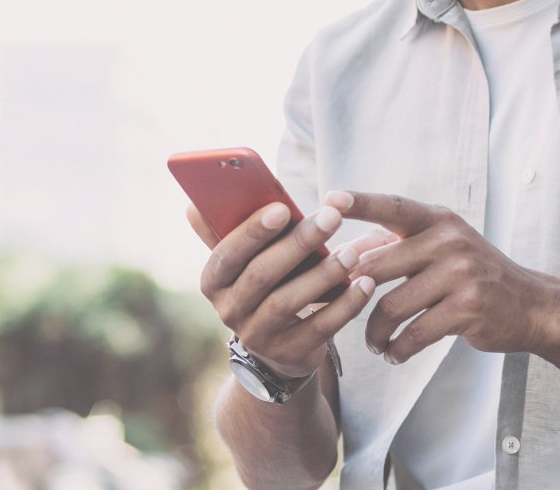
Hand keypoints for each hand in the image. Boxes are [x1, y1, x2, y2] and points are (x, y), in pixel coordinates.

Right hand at [190, 200, 391, 379]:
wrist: (276, 349)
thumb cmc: (263, 285)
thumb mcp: (243, 262)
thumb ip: (226, 231)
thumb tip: (194, 205)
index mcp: (213, 281)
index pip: (227, 254)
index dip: (253, 231)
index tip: (283, 208)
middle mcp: (229, 311)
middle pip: (262, 275)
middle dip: (298, 243)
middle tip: (331, 217)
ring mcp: (259, 336)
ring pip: (290, 301)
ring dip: (323, 274)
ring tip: (352, 251)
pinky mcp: (290, 353)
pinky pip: (320, 327)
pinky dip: (345, 305)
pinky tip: (365, 284)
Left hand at [333, 190, 559, 363]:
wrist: (532, 305)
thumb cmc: (471, 274)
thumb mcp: (441, 247)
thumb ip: (397, 245)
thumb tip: (342, 250)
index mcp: (437, 220)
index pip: (392, 207)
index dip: (359, 202)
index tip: (328, 198)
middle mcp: (448, 241)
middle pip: (376, 266)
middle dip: (350, 293)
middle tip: (339, 310)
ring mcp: (460, 274)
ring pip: (391, 306)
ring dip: (374, 331)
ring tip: (373, 342)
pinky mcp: (468, 309)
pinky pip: (415, 333)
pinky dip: (398, 348)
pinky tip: (394, 353)